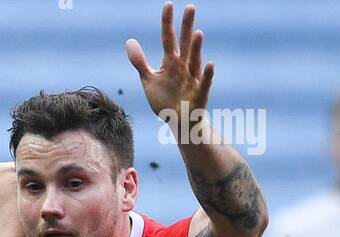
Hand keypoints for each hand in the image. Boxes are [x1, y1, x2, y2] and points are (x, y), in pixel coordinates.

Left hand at [126, 3, 212, 124]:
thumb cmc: (165, 99)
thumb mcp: (148, 81)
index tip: (168, 5)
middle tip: (190, 7)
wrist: (178, 122)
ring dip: (196, 48)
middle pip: (184, 44)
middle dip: (186, 27)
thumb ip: (140, 62)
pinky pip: (204, 82)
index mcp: (170, 62)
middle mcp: (183, 66)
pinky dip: (207, 74)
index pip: (168, 38)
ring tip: (197, 33)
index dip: (167, 23)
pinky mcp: (200, 93)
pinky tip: (210, 64)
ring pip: (194, 60)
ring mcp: (192, 78)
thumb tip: (129, 41)